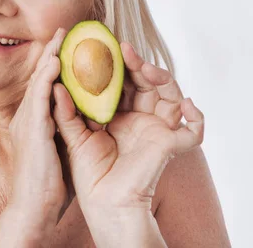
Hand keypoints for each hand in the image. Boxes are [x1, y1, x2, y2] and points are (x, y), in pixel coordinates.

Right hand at [5, 28, 69, 239]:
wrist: (34, 207)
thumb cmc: (49, 182)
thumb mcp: (59, 148)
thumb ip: (67, 128)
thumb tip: (85, 117)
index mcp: (35, 120)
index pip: (46, 86)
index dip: (55, 64)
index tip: (67, 47)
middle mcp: (28, 117)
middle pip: (41, 78)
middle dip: (52, 53)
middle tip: (63, 32)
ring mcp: (27, 122)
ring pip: (38, 82)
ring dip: (49, 58)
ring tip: (60, 37)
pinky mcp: (31, 131)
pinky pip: (39, 98)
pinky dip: (46, 78)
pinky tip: (55, 63)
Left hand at [53, 42, 204, 213]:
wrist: (104, 204)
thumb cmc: (90, 175)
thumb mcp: (75, 137)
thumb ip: (66, 112)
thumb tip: (56, 85)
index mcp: (121, 117)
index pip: (125, 85)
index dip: (120, 67)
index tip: (108, 49)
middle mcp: (142, 121)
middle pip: (149, 85)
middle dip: (139, 66)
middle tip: (125, 51)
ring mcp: (158, 131)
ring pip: (172, 97)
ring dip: (163, 78)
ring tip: (146, 68)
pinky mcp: (171, 146)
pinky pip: (194, 130)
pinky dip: (197, 116)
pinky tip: (187, 102)